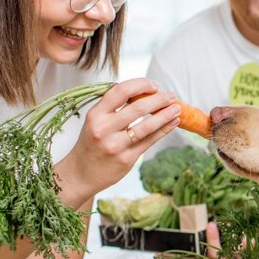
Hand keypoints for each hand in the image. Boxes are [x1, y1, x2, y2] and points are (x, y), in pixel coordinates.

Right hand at [56, 78, 181, 203]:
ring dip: (165, 115)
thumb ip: (115, 107)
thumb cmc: (91, 143)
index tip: (154, 85)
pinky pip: (149, 141)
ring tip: (177, 108)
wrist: (81, 174)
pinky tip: (172, 123)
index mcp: (95, 114)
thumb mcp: (95, 121)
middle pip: (138, 107)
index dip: (141, 85)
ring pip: (147, 126)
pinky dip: (164, 130)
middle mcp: (104, 128)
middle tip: (171, 95)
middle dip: (159, 99)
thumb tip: (145, 92)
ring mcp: (115, 145)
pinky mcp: (126, 159)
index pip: (121, 91)